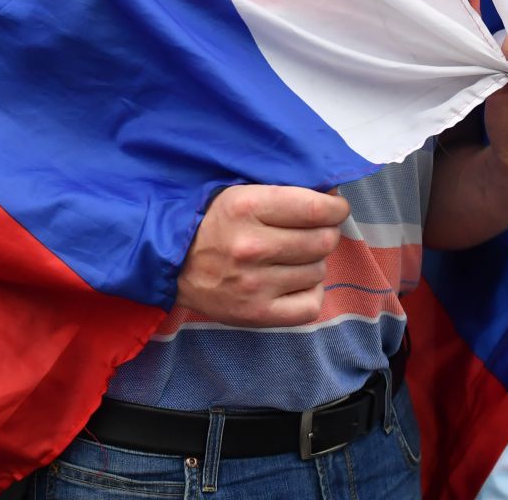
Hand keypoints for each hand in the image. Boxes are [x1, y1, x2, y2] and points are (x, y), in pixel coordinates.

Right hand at [174, 185, 349, 327]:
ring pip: (319, 270)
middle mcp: (253, 246)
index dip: (336, 208)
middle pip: (324, 240)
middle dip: (325, 233)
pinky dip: (310, 292)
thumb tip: (332, 198)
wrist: (172, 264)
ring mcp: (255, 284)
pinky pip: (311, 305)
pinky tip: (295, 282)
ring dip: (313, 262)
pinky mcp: (257, 314)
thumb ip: (282, 192)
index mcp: (248, 207)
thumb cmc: (212, 223)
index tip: (334, 208)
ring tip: (292, 257)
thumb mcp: (239, 193)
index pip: (317, 209)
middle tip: (312, 232)